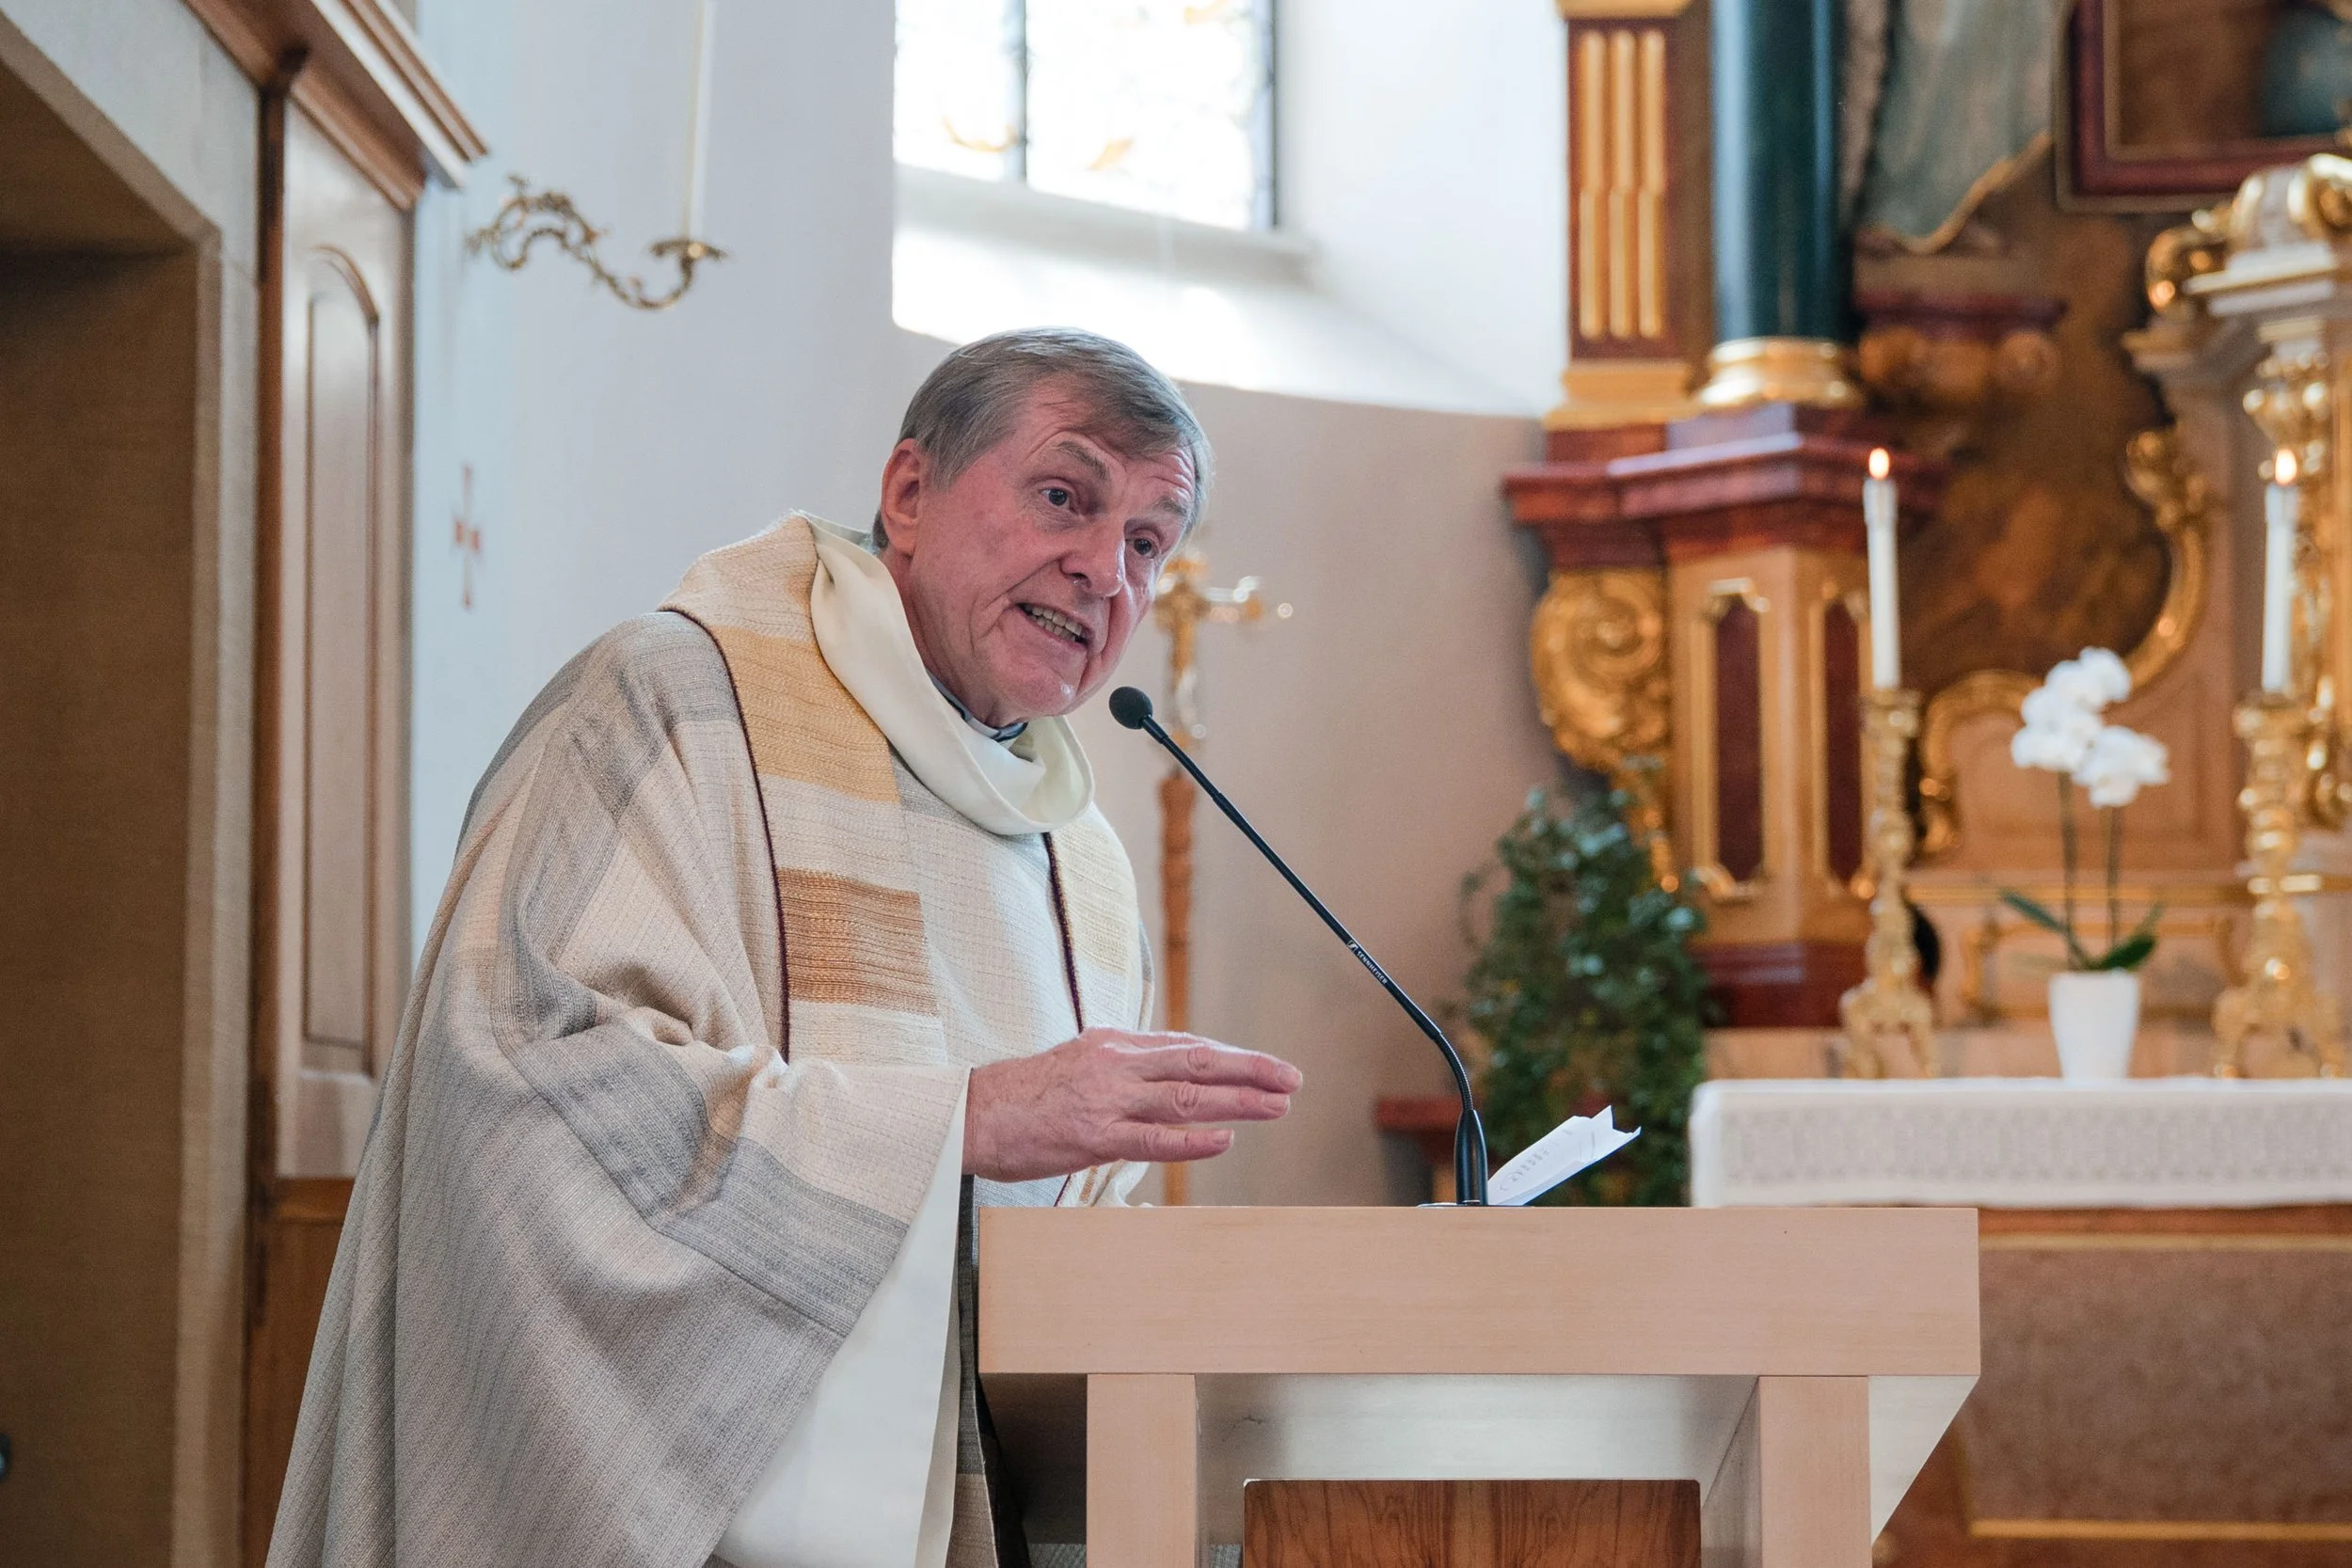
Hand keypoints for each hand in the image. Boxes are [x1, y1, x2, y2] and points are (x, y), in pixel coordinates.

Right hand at [963, 1029, 1301, 1181]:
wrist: (972, 1113)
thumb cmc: (1026, 1094)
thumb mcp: (1080, 1062)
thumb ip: (1125, 1068)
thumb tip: (1169, 1076)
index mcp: (1115, 1044)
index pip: (1187, 1047)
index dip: (1233, 1058)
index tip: (1268, 1066)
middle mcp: (1116, 1064)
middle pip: (1198, 1063)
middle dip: (1251, 1071)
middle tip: (1292, 1079)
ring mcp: (1107, 1100)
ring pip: (1186, 1098)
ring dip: (1238, 1102)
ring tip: (1277, 1106)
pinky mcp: (1094, 1137)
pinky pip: (1153, 1139)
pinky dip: (1193, 1140)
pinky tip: (1225, 1140)